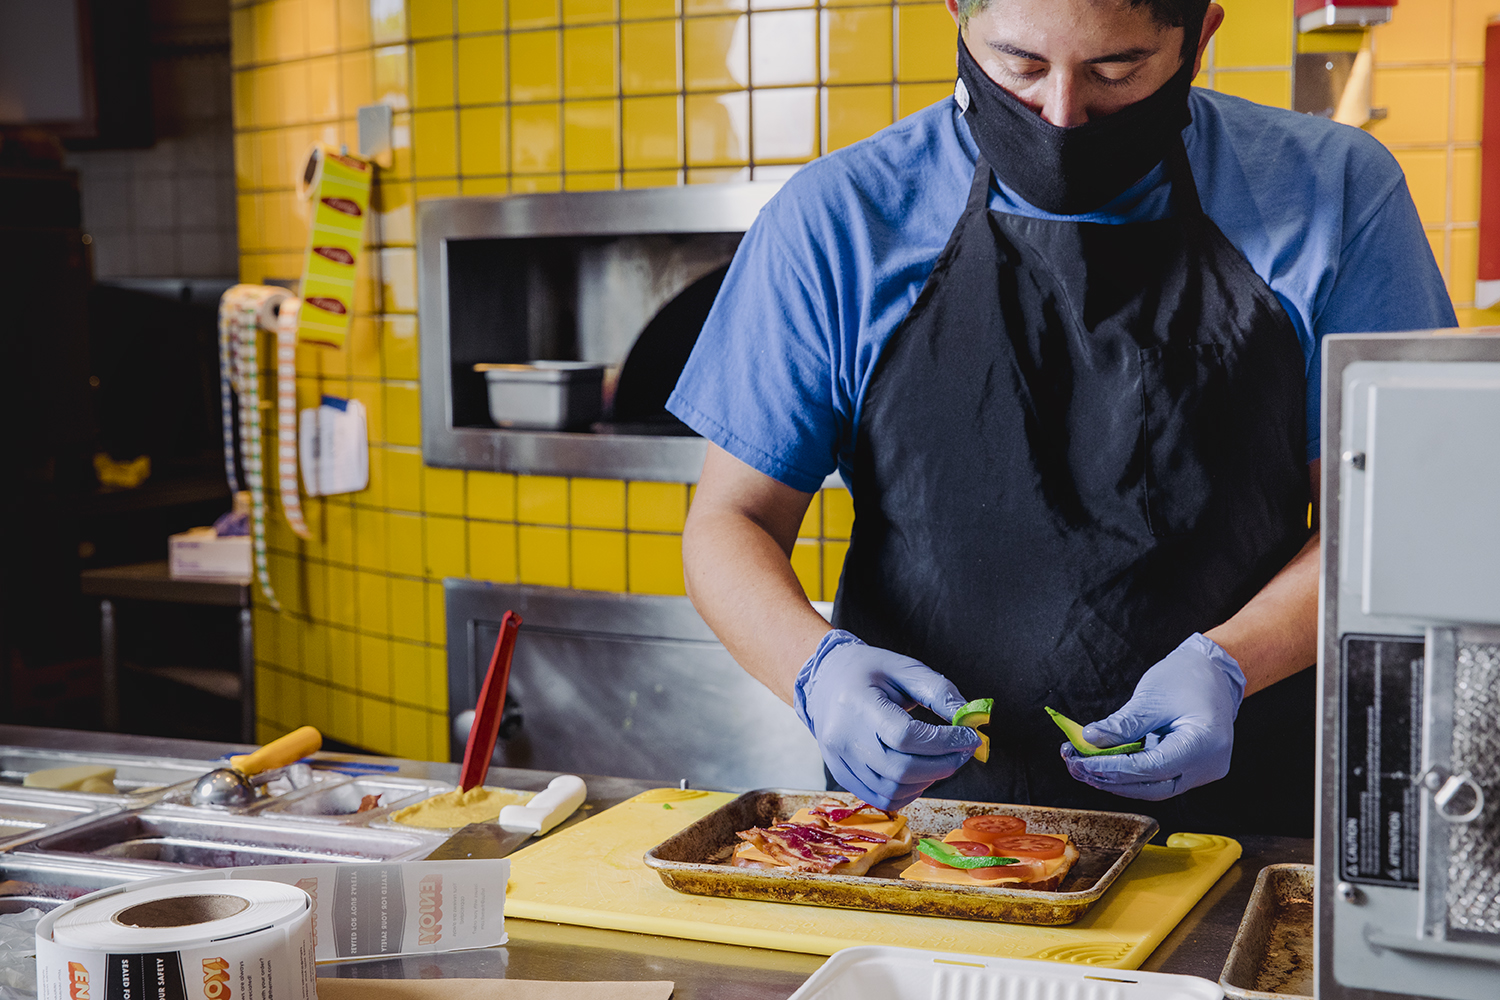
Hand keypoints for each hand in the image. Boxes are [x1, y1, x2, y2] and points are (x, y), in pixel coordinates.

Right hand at [794, 630, 981, 810]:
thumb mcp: (904, 668)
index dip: (944, 742)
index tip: (969, 736)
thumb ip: (938, 691)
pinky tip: (921, 773)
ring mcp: (839, 760)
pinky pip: (881, 798)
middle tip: (963, 751)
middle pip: (900, 770)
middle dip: (943, 765)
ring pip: (892, 790)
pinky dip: (909, 791)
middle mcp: (842, 737)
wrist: (825, 679)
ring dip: (928, 780)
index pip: (905, 736)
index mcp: (856, 703)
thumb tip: (970, 720)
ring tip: (943, 760)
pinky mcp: (841, 775)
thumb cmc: (867, 671)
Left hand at [1061, 633, 1245, 800]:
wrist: (1214, 674)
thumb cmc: (1188, 678)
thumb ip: (1123, 724)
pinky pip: (1158, 779)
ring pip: (1153, 787)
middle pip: (1151, 786)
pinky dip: (1130, 774)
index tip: (1082, 762)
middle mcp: (1208, 766)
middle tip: (1075, 766)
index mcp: (1204, 744)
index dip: (1113, 768)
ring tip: (1083, 766)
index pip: (1151, 768)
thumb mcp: (1152, 696)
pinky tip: (1104, 766)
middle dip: (1109, 779)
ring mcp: (1202, 772)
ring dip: (1116, 780)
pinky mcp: (1192, 771)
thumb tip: (1089, 739)